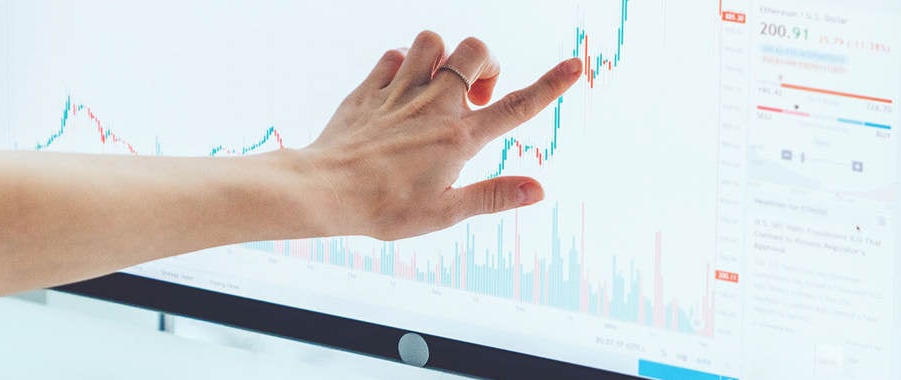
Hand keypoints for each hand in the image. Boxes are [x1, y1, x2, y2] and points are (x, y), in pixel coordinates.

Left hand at [296, 31, 583, 239]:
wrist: (324, 190)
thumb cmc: (384, 209)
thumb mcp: (444, 212)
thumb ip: (493, 197)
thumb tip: (539, 191)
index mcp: (459, 138)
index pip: (516, 107)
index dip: (551, 86)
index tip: (576, 66)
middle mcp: (434, 106)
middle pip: (475, 50)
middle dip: (486, 61)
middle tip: (476, 95)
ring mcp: (400, 92)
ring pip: (432, 41)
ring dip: (443, 55)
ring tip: (438, 85)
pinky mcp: (370, 89)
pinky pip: (393, 55)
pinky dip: (403, 64)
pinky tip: (401, 89)